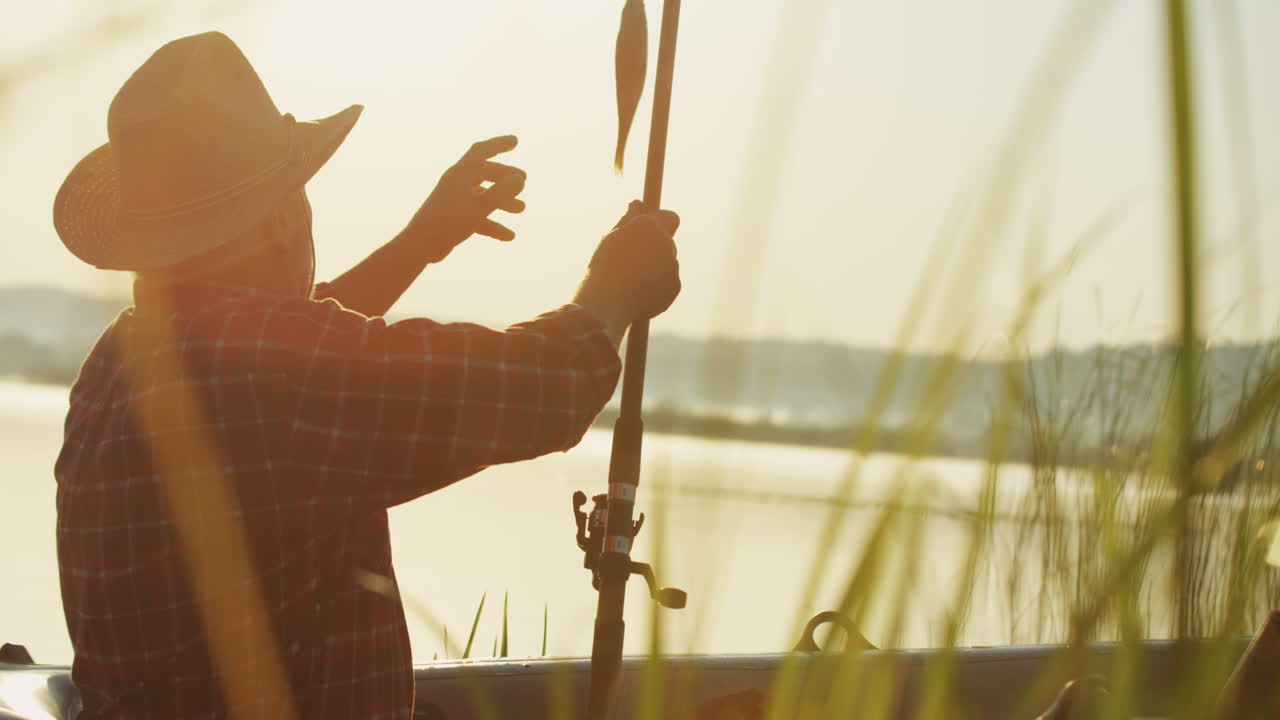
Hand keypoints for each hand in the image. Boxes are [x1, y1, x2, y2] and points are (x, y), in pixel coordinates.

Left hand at [401, 135, 526, 263]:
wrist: (420, 246)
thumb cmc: (448, 222)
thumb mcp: (479, 207)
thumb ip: (501, 192)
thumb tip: (519, 179)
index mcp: (460, 174)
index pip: (481, 151)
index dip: (498, 144)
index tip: (515, 141)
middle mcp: (457, 183)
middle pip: (484, 172)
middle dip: (505, 176)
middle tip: (524, 181)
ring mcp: (455, 201)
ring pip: (483, 195)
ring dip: (503, 201)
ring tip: (521, 209)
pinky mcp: (454, 218)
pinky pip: (478, 216)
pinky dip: (493, 224)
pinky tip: (509, 236)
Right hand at [574, 201, 680, 339]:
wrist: (606, 303)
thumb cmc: (603, 268)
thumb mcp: (611, 239)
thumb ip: (628, 220)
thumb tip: (637, 204)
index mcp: (649, 227)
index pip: (670, 217)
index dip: (661, 223)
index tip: (650, 230)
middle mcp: (666, 243)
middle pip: (666, 242)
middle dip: (653, 248)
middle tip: (630, 260)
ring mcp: (673, 266)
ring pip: (667, 263)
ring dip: (654, 268)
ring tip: (630, 279)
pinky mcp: (675, 287)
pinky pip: (668, 282)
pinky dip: (657, 286)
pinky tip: (638, 292)